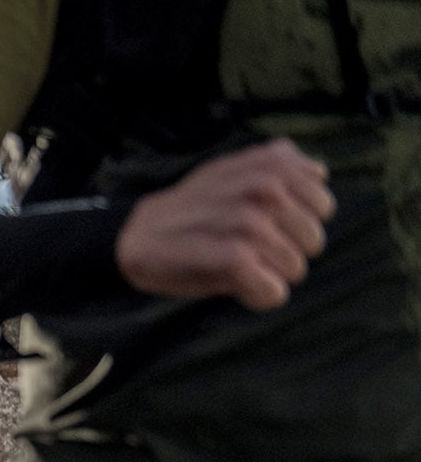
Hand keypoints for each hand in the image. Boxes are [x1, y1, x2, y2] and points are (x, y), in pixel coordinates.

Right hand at [116, 139, 334, 310]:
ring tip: (238, 266)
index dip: (298, 223)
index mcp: (272, 165)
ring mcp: (251, 223)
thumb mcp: (232, 171)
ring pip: (294, 268)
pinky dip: (257, 296)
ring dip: (268, 275)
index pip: (324, 205)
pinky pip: (273, 291)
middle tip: (250, 251)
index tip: (268, 227)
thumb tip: (320, 170)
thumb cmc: (190, 210)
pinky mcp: (236, 258)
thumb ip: (277, 166)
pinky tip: (237, 286)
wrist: (136, 236)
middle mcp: (266, 189)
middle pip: (313, 241)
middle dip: (287, 252)